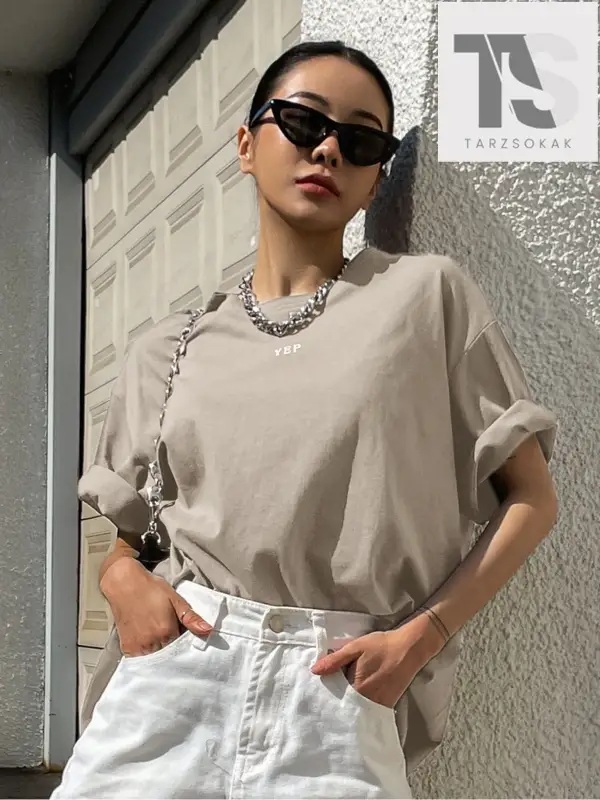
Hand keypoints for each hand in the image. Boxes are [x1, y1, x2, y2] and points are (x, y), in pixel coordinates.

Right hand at [100, 556, 212, 657]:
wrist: (124, 584)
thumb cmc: (151, 589)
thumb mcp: (175, 599)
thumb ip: (191, 618)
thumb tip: (209, 630)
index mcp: (166, 631)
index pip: (182, 650)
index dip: (186, 647)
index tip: (188, 643)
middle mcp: (151, 642)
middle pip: (169, 658)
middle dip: (175, 654)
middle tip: (176, 644)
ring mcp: (137, 647)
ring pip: (155, 661)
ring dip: (161, 657)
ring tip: (163, 645)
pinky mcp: (126, 647)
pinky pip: (140, 661)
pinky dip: (147, 657)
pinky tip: (151, 648)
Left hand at [311, 612, 443, 708]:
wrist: (408, 649)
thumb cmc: (380, 646)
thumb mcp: (355, 647)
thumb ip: (335, 660)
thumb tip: (315, 671)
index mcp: (356, 688)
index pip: (334, 698)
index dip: (325, 696)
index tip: (316, 696)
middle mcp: (367, 701)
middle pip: (345, 707)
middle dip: (335, 704)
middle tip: (324, 701)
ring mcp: (378, 704)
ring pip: (357, 711)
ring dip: (348, 707)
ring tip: (338, 701)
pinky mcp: (387, 704)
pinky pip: (369, 710)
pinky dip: (362, 708)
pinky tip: (356, 701)